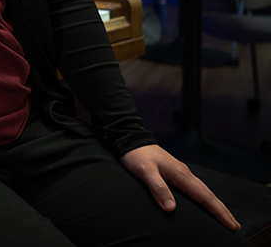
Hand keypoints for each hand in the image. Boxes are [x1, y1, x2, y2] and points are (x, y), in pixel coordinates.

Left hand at [120, 144, 239, 230]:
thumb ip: (157, 188)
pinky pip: (196, 187)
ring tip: (224, 217)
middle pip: (208, 194)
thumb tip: (171, 208)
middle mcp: (185, 173)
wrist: (132, 139)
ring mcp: (181, 172)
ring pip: (203, 190)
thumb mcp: (144, 171)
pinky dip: (205, 197)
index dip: (218, 211)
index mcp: (180, 174)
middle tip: (234, 225)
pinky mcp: (176, 172)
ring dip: (215, 204)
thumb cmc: (137, 155)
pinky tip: (204, 202)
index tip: (230, 224)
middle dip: (222, 210)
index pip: (204, 196)